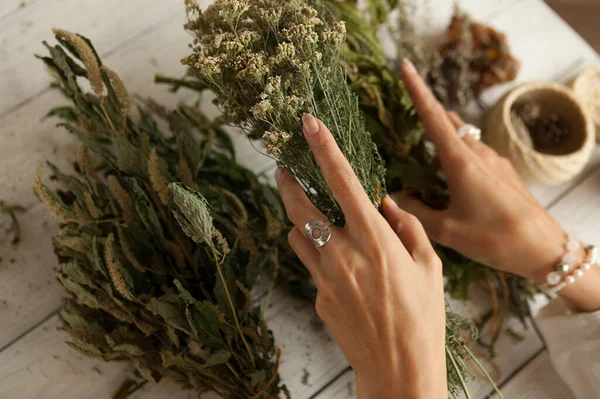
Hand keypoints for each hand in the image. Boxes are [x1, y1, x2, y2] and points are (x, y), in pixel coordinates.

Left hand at [276, 113, 446, 397]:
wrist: (399, 369)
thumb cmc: (423, 318)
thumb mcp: (430, 266)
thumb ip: (407, 227)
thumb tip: (386, 202)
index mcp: (375, 240)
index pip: (343, 182)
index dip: (324, 148)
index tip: (308, 124)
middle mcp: (343, 254)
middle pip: (300, 207)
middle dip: (288, 183)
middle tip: (282, 169)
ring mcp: (325, 277)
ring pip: (296, 235)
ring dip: (301, 221)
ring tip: (314, 219)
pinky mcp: (317, 297)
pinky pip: (310, 264)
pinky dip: (318, 254)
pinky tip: (338, 266)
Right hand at [396, 60, 599, 311]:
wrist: (545, 248)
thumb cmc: (494, 239)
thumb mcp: (448, 231)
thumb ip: (416, 211)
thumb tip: (394, 196)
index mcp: (461, 163)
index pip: (433, 118)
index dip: (416, 91)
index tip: (403, 66)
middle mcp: (478, 154)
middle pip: (449, 120)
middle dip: (427, 108)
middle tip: (405, 107)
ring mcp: (494, 160)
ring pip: (463, 135)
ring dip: (443, 132)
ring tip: (423, 145)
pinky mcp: (503, 171)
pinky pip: (475, 150)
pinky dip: (457, 150)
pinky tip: (450, 172)